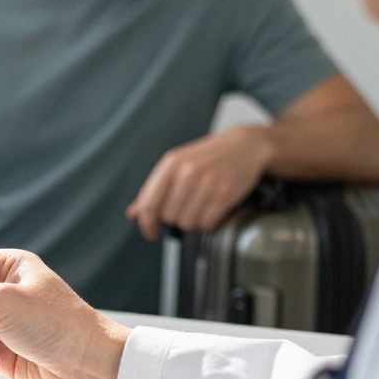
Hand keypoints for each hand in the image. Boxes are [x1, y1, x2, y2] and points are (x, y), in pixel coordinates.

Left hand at [126, 126, 272, 240]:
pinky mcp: (225, 195)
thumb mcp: (176, 165)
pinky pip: (207, 224)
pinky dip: (208, 222)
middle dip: (175, 219)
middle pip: (169, 217)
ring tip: (200, 206)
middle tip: (185, 208)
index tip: (150, 232)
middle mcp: (187, 173)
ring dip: (192, 221)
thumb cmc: (208, 157)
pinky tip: (211, 209)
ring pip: (187, 223)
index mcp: (171, 164)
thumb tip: (134, 213)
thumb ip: (153, 189)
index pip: (150, 204)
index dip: (147, 224)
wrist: (245, 146)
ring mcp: (207, 184)